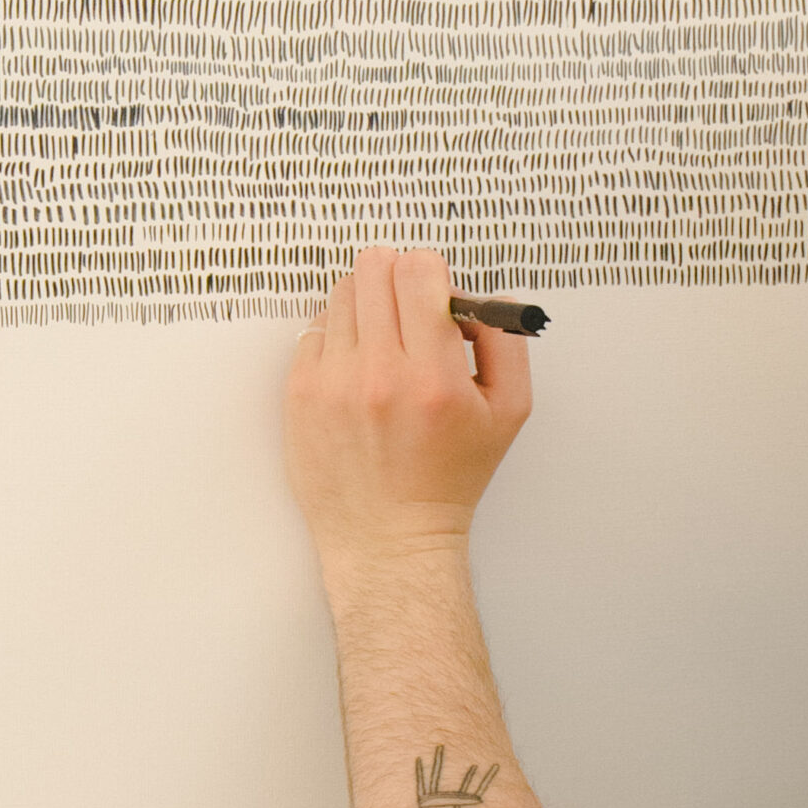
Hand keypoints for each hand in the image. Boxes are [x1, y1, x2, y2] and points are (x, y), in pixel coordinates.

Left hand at [283, 248, 533, 565]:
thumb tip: (485, 298)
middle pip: (375, 268)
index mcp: (435, 378)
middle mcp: (380, 376)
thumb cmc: (448, 480)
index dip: (430, 274)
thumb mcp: (508, 415)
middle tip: (406, 311)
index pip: (420, 271)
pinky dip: (337, 338)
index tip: (433, 297)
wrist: (390, 540)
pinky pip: (314, 329)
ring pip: (342, 292)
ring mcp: (333, 383)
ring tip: (381, 343)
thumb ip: (506, 344)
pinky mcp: (300, 393)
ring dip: (365, 306)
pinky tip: (356, 370)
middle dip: (397, 280)